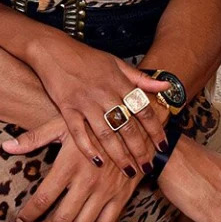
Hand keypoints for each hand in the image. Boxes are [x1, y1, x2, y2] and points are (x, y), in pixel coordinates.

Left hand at [8, 125, 138, 221]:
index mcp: (69, 165)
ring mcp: (106, 191)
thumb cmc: (92, 123)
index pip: (43, 199)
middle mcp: (87, 181)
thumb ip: (33, 138)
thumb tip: (6, 146)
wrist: (132, 125)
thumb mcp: (62, 124)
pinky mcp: (121, 197)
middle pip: (61, 218)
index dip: (29, 214)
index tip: (21, 220)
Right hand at [25, 31, 171, 177]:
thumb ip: (141, 78)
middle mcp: (105, 93)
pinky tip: (98, 162)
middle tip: (147, 167)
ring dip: (119, 154)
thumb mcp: (117, 63)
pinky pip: (78, 132)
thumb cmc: (87, 57)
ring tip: (128, 171)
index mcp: (119, 82)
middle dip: (140, 149)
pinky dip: (88, 148)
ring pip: (106, 133)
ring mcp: (85, 102)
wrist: (53, 50)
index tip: (162, 146)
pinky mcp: (67, 108)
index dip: (155, 130)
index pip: (143, 110)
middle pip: (127, 126)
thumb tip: (167, 86)